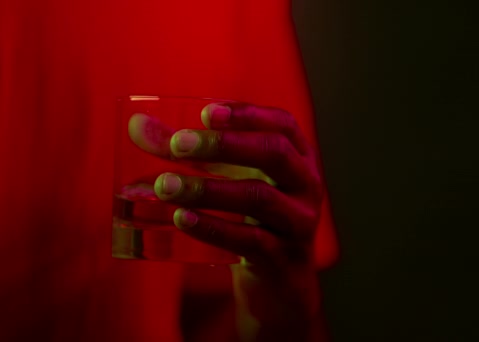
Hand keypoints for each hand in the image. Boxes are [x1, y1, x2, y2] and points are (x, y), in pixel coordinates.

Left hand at [133, 102, 325, 339]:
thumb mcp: (228, 180)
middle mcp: (306, 186)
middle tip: (177, 145)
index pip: (284, 125)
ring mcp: (299, 222)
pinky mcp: (283, 257)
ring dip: (207, 189)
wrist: (279, 283)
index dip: (248, 114)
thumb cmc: (253, 219)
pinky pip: (250, 239)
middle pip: (274, 153)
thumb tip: (138, 126)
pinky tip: (181, 219)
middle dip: (224, 145)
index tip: (207, 113)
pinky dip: (213, 227)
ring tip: (165, 185)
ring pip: (258, 196)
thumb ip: (188, 153)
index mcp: (300, 159)